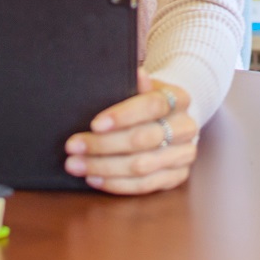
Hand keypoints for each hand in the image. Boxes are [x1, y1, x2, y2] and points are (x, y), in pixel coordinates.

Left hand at [64, 71, 197, 194]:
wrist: (168, 119)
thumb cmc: (144, 101)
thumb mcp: (140, 87)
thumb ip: (136, 84)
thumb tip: (137, 73)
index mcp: (179, 98)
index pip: (152, 106)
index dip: (123, 116)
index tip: (95, 124)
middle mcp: (186, 127)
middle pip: (143, 139)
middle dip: (103, 145)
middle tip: (73, 146)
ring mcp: (184, 154)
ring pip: (141, 166)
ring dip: (104, 167)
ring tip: (76, 164)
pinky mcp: (177, 176)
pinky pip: (145, 186)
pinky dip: (116, 184)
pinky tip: (94, 178)